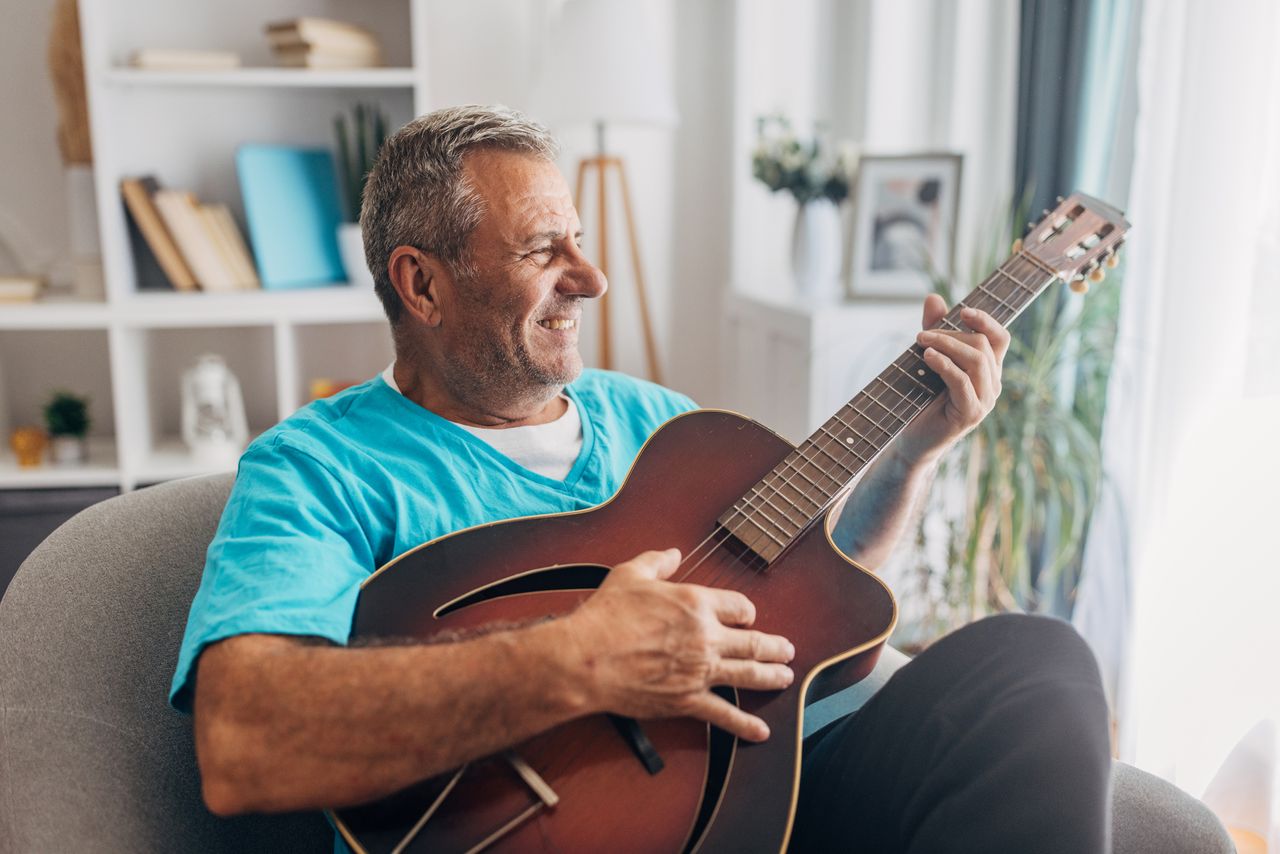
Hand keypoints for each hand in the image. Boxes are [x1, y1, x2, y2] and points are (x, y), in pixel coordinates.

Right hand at [564, 548, 794, 741]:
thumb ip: (657, 562)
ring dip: (772, 676)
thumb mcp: (630, 575)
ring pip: (749, 675)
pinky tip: (761, 731)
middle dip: (775, 647)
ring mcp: (700, 672)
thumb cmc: (606, 616)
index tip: (747, 616)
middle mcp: (706, 637)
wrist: (587, 659)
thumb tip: (673, 554)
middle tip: (787, 650)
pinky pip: (724, 715)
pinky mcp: (687, 700)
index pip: (739, 606)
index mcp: (696, 603)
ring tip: (786, 677)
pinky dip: (745, 725)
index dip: (746, 611)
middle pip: (754, 642)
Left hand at [896, 294, 1008, 463]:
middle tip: (921, 334)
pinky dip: (945, 365)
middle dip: (950, 334)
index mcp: (988, 370)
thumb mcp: (928, 360)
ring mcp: (985, 401)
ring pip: (977, 360)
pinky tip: (928, 357)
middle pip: (982, 345)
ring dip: (947, 346)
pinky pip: (963, 382)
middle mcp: (992, 384)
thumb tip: (934, 298)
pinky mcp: (971, 414)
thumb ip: (934, 331)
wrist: (913, 442)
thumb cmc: (921, 401)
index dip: (986, 320)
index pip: (999, 338)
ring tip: (921, 342)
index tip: (963, 311)